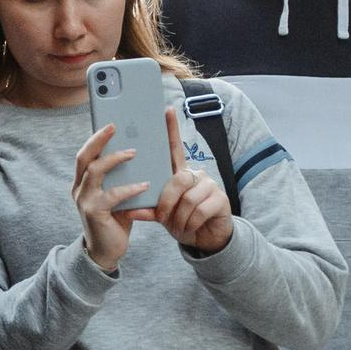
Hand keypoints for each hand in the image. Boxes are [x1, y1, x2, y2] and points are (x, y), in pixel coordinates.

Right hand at [72, 123, 147, 272]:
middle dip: (98, 139)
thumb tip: (138, 157)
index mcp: (82, 183)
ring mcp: (84, 200)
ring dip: (114, 159)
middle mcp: (79, 189)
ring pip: (94, 171)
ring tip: (133, 153)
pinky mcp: (94, 212)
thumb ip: (119, 180)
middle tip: (114, 126)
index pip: (84, 154)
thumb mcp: (115, 197)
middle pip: (84, 157)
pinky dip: (129, 188)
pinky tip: (144, 185)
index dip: (95, 138)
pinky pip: (112, 195)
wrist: (105, 252)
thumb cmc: (114, 221)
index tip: (109, 124)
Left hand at [151, 106, 235, 254]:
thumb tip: (129, 209)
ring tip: (178, 226)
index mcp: (179, 173)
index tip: (166, 109)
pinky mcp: (221, 198)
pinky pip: (200, 209)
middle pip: (176, 180)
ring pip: (188, 198)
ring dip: (179, 217)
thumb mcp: (162, 214)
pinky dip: (191, 222)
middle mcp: (195, 174)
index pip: (174, 148)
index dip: (171, 129)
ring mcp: (209, 185)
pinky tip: (191, 227)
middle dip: (166, 203)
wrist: (204, 240)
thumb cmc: (181, 221)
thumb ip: (148, 208)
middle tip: (164, 218)